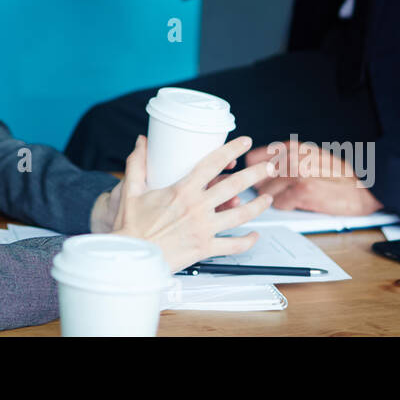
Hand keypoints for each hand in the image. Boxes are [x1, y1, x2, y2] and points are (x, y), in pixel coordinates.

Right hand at [110, 134, 276, 272]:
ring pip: (240, 215)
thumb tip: (141, 142)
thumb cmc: (131, 227)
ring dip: (258, 205)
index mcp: (182, 190)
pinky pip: (233, 245)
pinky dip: (248, 241)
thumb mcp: (131, 190)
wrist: (131, 258)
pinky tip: (255, 235)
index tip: (243, 141)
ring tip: (267, 198)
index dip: (231, 149)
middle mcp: (197, 208)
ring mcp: (204, 229)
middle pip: (234, 185)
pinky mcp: (205, 248)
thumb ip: (137, 164)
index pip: (212, 163)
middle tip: (268, 167)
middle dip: (255, 174)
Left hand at [244, 139, 383, 216]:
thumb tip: (263, 170)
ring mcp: (296, 172)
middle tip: (269, 193)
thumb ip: (288, 160)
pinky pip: (279, 203)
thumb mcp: (312, 158)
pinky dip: (285, 206)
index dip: (252, 172)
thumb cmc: (341, 177)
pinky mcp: (302, 190)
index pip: (254, 158)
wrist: (365, 188)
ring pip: (267, 191)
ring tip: (286, 198)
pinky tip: (296, 204)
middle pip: (258, 177)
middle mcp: (292, 156)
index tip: (254, 180)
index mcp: (293, 147)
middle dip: (262, 187)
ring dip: (273, 198)